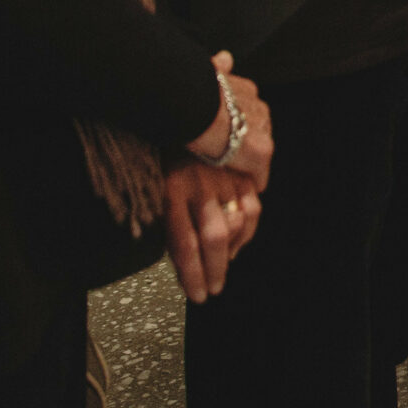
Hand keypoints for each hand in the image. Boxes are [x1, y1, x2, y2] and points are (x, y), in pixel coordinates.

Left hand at [163, 159, 261, 303]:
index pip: (184, 244)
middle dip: (215, 270)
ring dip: (232, 251)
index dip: (193, 275)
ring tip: (224, 266)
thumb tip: (179, 254)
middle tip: (213, 289)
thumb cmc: (163, 150)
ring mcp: (225, 177)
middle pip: (214, 238)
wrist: (186, 113)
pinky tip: (240, 240)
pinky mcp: (242, 170)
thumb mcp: (154, 182)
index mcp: (172, 190)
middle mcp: (200, 186)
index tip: (196, 295)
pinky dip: (249, 229)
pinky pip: (253, 207)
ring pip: (237, 224)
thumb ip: (167, 215)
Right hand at [184, 51, 272, 189]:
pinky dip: (255, 180)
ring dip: (249, 161)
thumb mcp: (208, 73)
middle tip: (228, 156)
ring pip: (259, 150)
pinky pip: (260, 172)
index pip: (247, 111)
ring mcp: (261, 130)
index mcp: (247, 90)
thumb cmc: (191, 88)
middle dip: (245, 142)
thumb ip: (219, 68)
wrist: (192, 101)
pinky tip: (250, 187)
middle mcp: (260, 108)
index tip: (224, 133)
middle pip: (257, 130)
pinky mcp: (260, 152)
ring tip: (236, 173)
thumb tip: (225, 57)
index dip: (235, 125)